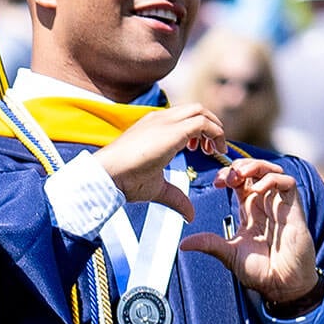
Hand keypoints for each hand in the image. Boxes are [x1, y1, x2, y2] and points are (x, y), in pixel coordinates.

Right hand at [93, 103, 225, 221]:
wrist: (108, 175)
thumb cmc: (124, 180)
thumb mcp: (156, 187)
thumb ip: (176, 197)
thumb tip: (189, 214)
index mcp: (153, 127)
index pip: (182, 117)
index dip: (197, 131)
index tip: (200, 149)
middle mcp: (160, 119)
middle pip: (195, 109)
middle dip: (209, 124)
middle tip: (211, 148)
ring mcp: (165, 122)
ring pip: (200, 111)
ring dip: (213, 127)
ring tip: (214, 149)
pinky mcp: (172, 130)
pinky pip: (202, 123)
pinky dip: (214, 133)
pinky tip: (214, 151)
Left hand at [180, 158, 318, 302]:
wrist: (281, 286)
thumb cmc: (260, 271)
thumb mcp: (228, 254)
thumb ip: (209, 244)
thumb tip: (183, 244)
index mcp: (249, 209)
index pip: (240, 179)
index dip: (228, 173)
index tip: (217, 182)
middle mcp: (264, 203)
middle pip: (255, 169)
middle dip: (240, 166)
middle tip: (229, 176)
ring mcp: (279, 204)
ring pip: (272, 170)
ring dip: (256, 166)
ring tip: (242, 176)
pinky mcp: (294, 209)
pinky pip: (288, 182)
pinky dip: (272, 179)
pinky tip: (258, 190)